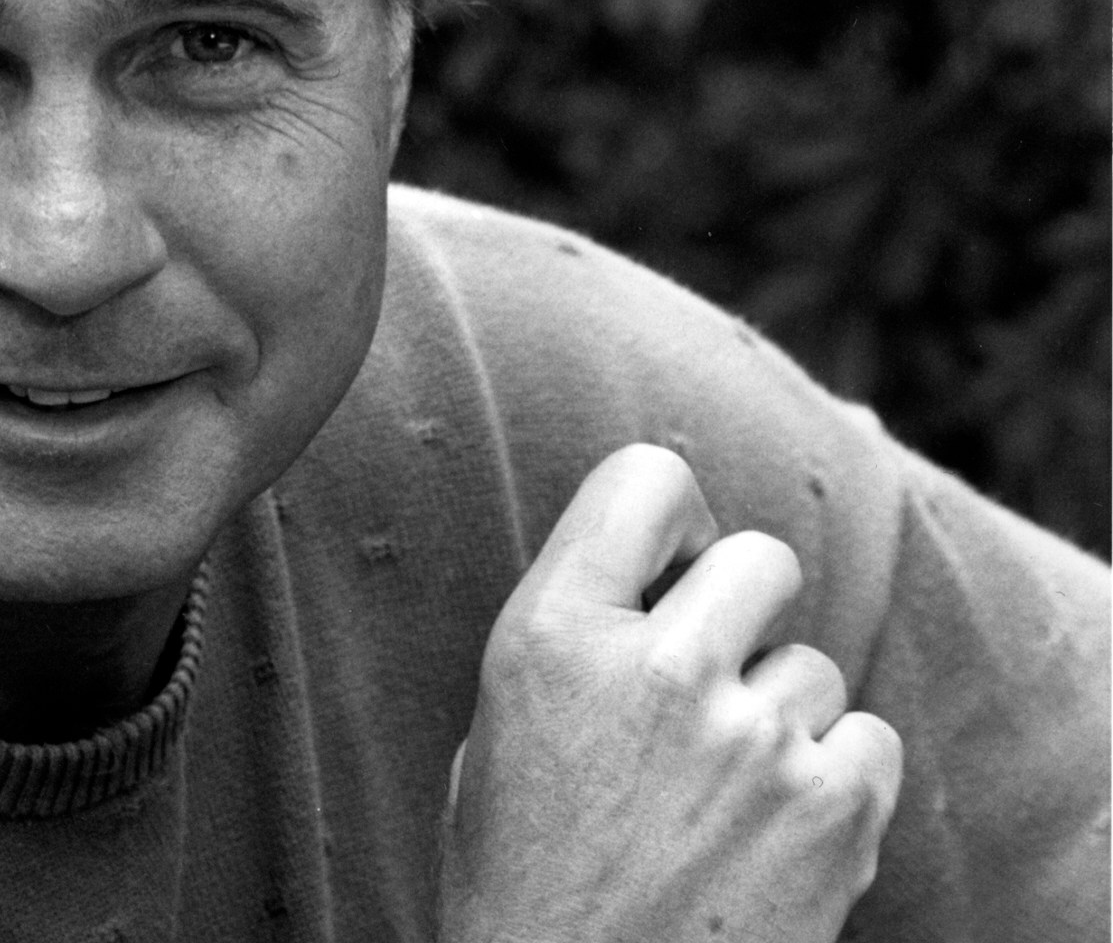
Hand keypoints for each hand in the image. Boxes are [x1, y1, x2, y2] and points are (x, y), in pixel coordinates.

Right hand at [439, 444, 902, 942]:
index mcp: (551, 637)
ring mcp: (753, 738)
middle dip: (742, 613)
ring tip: (723, 793)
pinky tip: (771, 832)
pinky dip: (833, 781)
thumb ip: (573, 640)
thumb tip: (657, 580)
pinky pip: (865, 739)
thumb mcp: (495, 734)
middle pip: (760, 559)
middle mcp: (656, 669)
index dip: (673, 521)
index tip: (672, 571)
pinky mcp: (833, 811)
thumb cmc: (520, 881)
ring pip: (813, 666)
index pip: (646, 480)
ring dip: (780, 716)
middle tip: (710, 679)